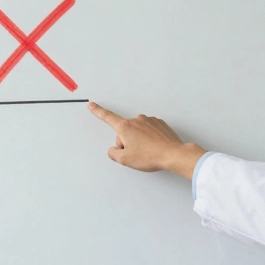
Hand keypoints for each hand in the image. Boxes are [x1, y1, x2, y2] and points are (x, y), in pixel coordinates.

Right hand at [89, 102, 205, 178]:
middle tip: (136, 153)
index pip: (107, 117)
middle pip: (124, 131)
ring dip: (139, 140)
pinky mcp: (159, 123)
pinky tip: (154, 146)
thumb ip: (113, 153)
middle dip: (127, 142)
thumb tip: (114, 149)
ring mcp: (149, 120)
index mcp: (125, 127)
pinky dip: (149, 138)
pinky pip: (148, 131)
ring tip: (147, 151)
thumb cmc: (150, 156)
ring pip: (137, 131)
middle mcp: (137, 120)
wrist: (172, 154)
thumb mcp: (125, 160)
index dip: (97, 111)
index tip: (91, 104)